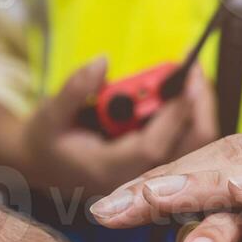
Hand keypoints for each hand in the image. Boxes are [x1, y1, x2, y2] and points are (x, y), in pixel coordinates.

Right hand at [20, 57, 217, 195]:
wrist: (44, 166)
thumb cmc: (48, 141)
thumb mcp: (50, 114)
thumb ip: (75, 89)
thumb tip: (102, 61)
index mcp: (108, 169)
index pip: (151, 148)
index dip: (173, 115)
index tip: (185, 82)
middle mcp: (136, 179)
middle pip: (186, 153)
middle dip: (198, 111)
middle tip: (196, 73)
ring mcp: (150, 177)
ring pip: (193, 151)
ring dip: (198, 113)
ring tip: (194, 79)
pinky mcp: (158, 168)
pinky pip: (187, 147)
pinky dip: (191, 119)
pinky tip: (188, 94)